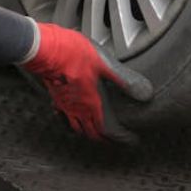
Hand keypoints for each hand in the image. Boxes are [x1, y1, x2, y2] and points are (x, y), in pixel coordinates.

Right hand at [21, 22, 152, 141]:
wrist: (45, 49)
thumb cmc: (73, 55)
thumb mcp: (105, 65)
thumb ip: (125, 80)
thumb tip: (145, 94)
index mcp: (92, 104)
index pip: (108, 131)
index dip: (121, 139)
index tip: (131, 141)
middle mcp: (78, 109)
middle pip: (91, 133)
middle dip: (105, 140)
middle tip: (115, 141)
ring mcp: (65, 105)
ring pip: (76, 127)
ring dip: (88, 132)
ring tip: (95, 132)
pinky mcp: (55, 97)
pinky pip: (64, 116)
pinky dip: (70, 120)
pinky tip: (71, 114)